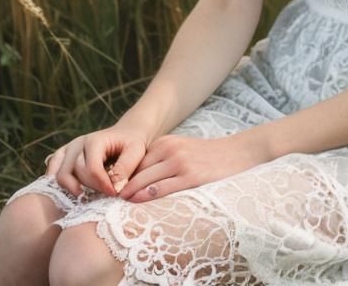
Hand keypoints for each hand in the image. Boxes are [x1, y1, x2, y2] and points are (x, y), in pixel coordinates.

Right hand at [45, 126, 149, 197]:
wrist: (125, 136)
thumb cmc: (131, 144)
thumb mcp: (136, 152)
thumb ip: (125, 168)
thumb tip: (115, 188)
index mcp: (94, 141)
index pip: (91, 168)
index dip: (102, 184)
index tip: (114, 194)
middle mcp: (77, 144)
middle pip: (76, 173)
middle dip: (92, 187)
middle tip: (106, 194)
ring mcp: (67, 150)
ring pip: (61, 176)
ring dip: (74, 188)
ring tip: (90, 195)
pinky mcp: (62, 157)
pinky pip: (52, 172)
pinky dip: (58, 184)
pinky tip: (72, 191)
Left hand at [118, 131, 269, 202]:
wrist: (241, 151)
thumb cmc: (210, 155)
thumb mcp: (183, 149)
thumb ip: (161, 159)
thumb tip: (136, 179)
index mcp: (166, 142)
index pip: (134, 162)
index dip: (121, 176)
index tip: (110, 190)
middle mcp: (170, 150)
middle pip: (136, 171)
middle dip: (121, 186)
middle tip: (107, 200)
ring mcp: (181, 162)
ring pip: (145, 180)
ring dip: (129, 193)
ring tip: (117, 204)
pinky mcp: (192, 176)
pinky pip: (162, 188)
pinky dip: (146, 196)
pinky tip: (137, 202)